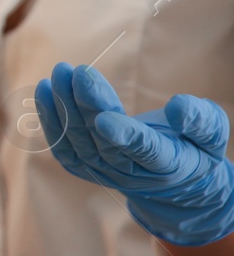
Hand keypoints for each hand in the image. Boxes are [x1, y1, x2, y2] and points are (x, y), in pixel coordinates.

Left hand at [35, 63, 233, 247]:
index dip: (124, 136)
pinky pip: (62, 148)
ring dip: (64, 107)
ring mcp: (104, 172)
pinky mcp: (85, 167)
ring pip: (78, 143)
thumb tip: (178, 106)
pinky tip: (44, 91)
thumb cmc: (195, 149)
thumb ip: (200, 121)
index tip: (104, 118)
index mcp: (165, 163)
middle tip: (75, 71)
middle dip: (87, 105)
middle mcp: (130, 172)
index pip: (142, 150)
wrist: (174, 184)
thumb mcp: (211, 134)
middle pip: (102, 141)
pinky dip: (50, 120)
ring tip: (60, 73)